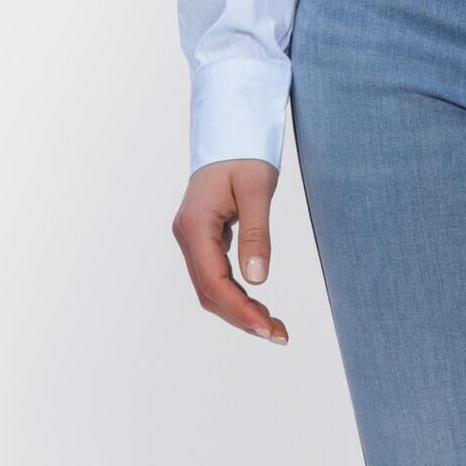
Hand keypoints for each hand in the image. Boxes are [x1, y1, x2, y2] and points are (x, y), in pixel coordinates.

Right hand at [173, 158, 285, 342]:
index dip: (240, 310)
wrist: (231, 130)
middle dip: (242, 317)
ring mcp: (192, 238)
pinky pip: (214, 275)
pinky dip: (235, 294)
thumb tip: (257, 279)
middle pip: (209, 292)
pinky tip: (258, 304)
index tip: (268, 329)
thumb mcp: (257, 190)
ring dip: (238, 310)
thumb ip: (257, 234)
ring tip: (273, 326)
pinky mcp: (202, 238)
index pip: (213, 281)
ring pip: (210, 288)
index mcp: (195, 225)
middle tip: (279, 335)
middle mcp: (187, 235)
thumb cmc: (245, 154)